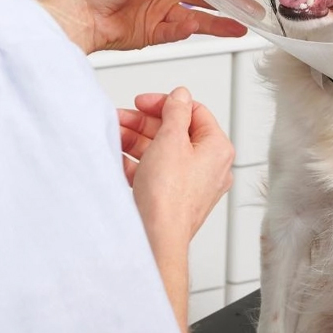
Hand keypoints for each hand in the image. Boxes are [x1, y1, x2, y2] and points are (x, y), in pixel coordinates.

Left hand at [41, 0, 246, 52]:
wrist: (84, 14)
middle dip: (228, 3)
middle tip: (248, 8)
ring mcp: (161, 13)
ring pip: (198, 17)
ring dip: (219, 22)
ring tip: (239, 27)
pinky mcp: (155, 33)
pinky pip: (179, 32)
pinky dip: (190, 30)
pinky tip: (199, 27)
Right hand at [119, 87, 233, 244]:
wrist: (157, 236)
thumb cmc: (169, 197)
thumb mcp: (171, 140)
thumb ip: (176, 112)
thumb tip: (180, 96)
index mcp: (217, 149)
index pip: (195, 112)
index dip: (167, 103)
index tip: (144, 103)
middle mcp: (210, 167)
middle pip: (176, 131)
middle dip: (145, 124)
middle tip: (123, 119)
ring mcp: (193, 183)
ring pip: (163, 151)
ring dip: (137, 141)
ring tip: (115, 137)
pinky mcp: (175, 197)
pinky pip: (156, 172)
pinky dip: (138, 163)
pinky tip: (119, 160)